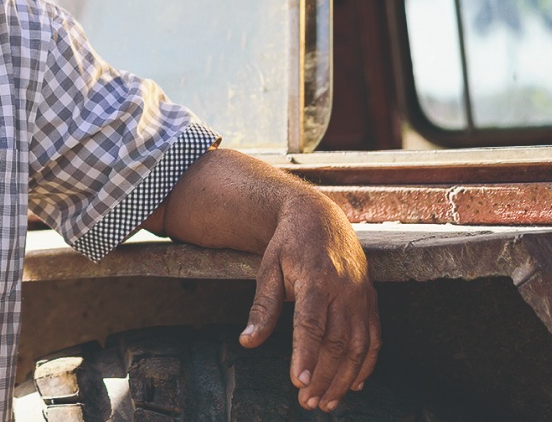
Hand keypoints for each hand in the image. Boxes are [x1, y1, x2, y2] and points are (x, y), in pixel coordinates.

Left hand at [239, 194, 380, 411]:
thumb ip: (262, 308)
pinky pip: (374, 338)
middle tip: (307, 402)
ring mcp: (362, 296)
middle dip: (323, 376)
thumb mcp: (269, 269)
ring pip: (358, 346)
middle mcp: (344, 290)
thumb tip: (247, 343)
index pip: (312, 324)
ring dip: (343, 378)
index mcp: (316, 279)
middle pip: (337, 341)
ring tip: (326, 402)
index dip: (305, 354)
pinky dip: (366, 365)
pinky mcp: (371, 301)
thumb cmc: (288, 246)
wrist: (320, 217)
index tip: (298, 382)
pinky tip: (353, 385)